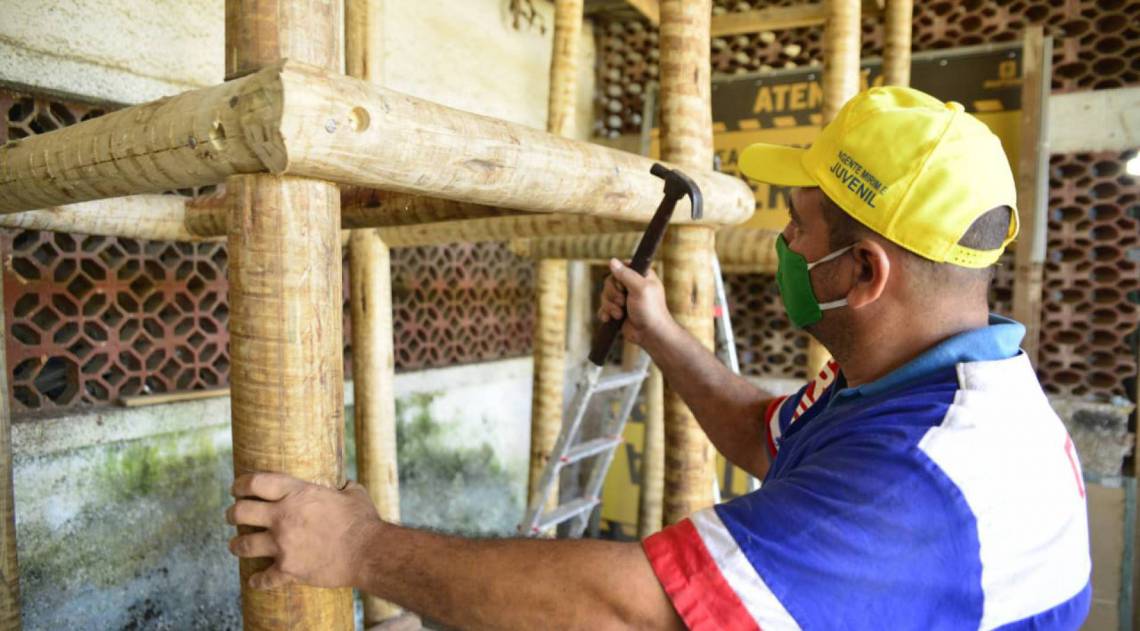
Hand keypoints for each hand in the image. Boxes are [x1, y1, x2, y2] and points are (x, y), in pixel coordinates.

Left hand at [225, 472, 382, 590]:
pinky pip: (264, 578)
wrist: (368, 552)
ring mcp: (283, 545)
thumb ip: (343, 487)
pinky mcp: (288, 569)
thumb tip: (344, 484)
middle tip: (232, 516)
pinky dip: (258, 581)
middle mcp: (283, 517)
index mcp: (298, 494)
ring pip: (243, 545)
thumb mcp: (354, 493)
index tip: (236, 488)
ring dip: (237, 545)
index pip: (256, 482)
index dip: (241, 484)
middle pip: (241, 512)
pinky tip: (255, 581)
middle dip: (233, 514)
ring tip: (236, 545)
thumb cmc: (363, 520)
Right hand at [597, 258, 673, 346]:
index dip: (618, 276)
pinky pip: (603, 307)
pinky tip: (609, 319)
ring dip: (610, 306)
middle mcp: (632, 286)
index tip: (624, 286)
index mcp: (641, 276)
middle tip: (623, 302)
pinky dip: (605, 313)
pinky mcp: (617, 311)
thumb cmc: (650, 311)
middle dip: (613, 294)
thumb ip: (626, 274)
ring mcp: (624, 299)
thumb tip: (612, 261)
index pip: (621, 267)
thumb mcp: (640, 288)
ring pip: (605, 295)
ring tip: (620, 314)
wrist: (650, 335)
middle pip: (609, 281)